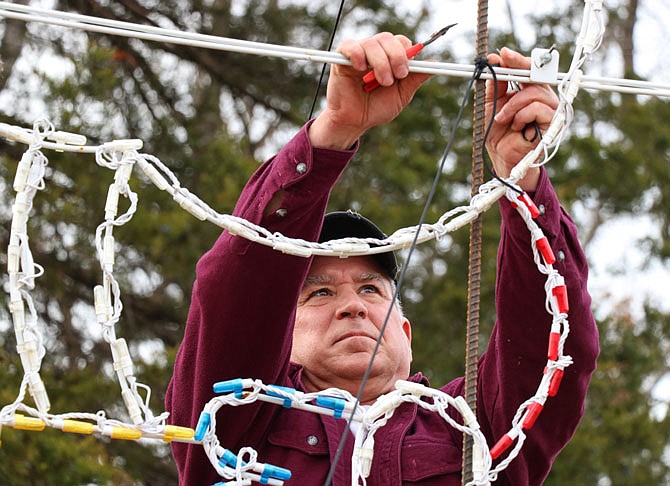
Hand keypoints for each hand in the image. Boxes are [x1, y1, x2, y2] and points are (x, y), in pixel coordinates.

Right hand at [309, 32, 430, 149]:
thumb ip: (415, 79)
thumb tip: (435, 63)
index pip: (401, 42)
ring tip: (381, 82)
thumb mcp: (401, 95)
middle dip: (396, 57)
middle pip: (388, 38)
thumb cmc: (376, 109)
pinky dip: (358, 56)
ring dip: (380, 63)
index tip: (406, 71)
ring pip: (372, 43)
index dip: (406, 53)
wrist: (354, 122)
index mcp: (389, 58)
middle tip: (398, 76)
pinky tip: (360, 69)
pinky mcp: (341, 58)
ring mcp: (358, 53)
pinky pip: (351, 46)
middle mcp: (375, 52)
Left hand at [485, 47, 558, 190]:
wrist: (500, 155)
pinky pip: (537, 108)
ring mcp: (550, 109)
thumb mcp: (491, 103)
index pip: (530, 69)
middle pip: (537, 74)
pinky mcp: (553, 123)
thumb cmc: (497, 130)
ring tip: (502, 118)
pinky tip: (516, 126)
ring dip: (513, 104)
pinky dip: (521, 115)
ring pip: (535, 92)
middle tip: (504, 64)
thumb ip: (495, 83)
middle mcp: (544, 96)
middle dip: (518, 69)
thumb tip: (495, 60)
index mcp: (530, 90)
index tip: (503, 53)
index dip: (518, 60)